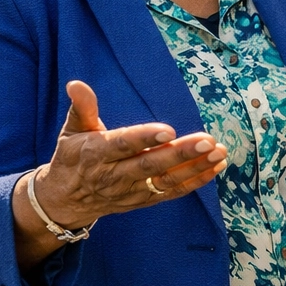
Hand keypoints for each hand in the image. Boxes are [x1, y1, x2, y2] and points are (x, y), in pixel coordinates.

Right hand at [12, 81, 226, 263]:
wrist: (66, 201)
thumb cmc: (72, 158)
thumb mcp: (71, 131)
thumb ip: (82, 108)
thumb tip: (76, 84)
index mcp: (96, 154)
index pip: (122, 145)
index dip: (145, 138)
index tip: (169, 130)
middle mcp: (114, 175)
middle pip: (150, 166)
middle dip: (180, 154)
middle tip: (207, 140)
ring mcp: (131, 191)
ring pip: (166, 181)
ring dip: (195, 167)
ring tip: (219, 152)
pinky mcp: (144, 200)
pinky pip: (172, 192)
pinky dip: (196, 181)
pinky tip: (216, 166)